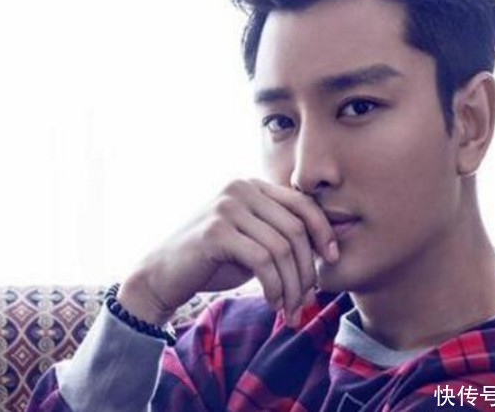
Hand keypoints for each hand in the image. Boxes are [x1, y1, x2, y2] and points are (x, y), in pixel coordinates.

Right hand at [118, 178, 338, 327]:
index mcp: (251, 185)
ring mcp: (226, 206)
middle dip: (307, 270)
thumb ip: (278, 235)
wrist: (162, 275)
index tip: (332, 259)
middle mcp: (240, 188)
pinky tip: (272, 303)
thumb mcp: (250, 242)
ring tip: (290, 309)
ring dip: (291, 286)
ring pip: (282, 248)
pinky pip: (263, 261)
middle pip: (296, 229)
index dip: (323, 231)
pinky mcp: (216, 231)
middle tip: (306, 301)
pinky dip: (274, 287)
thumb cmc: (209, 262)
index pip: (302, 203)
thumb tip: (325, 249)